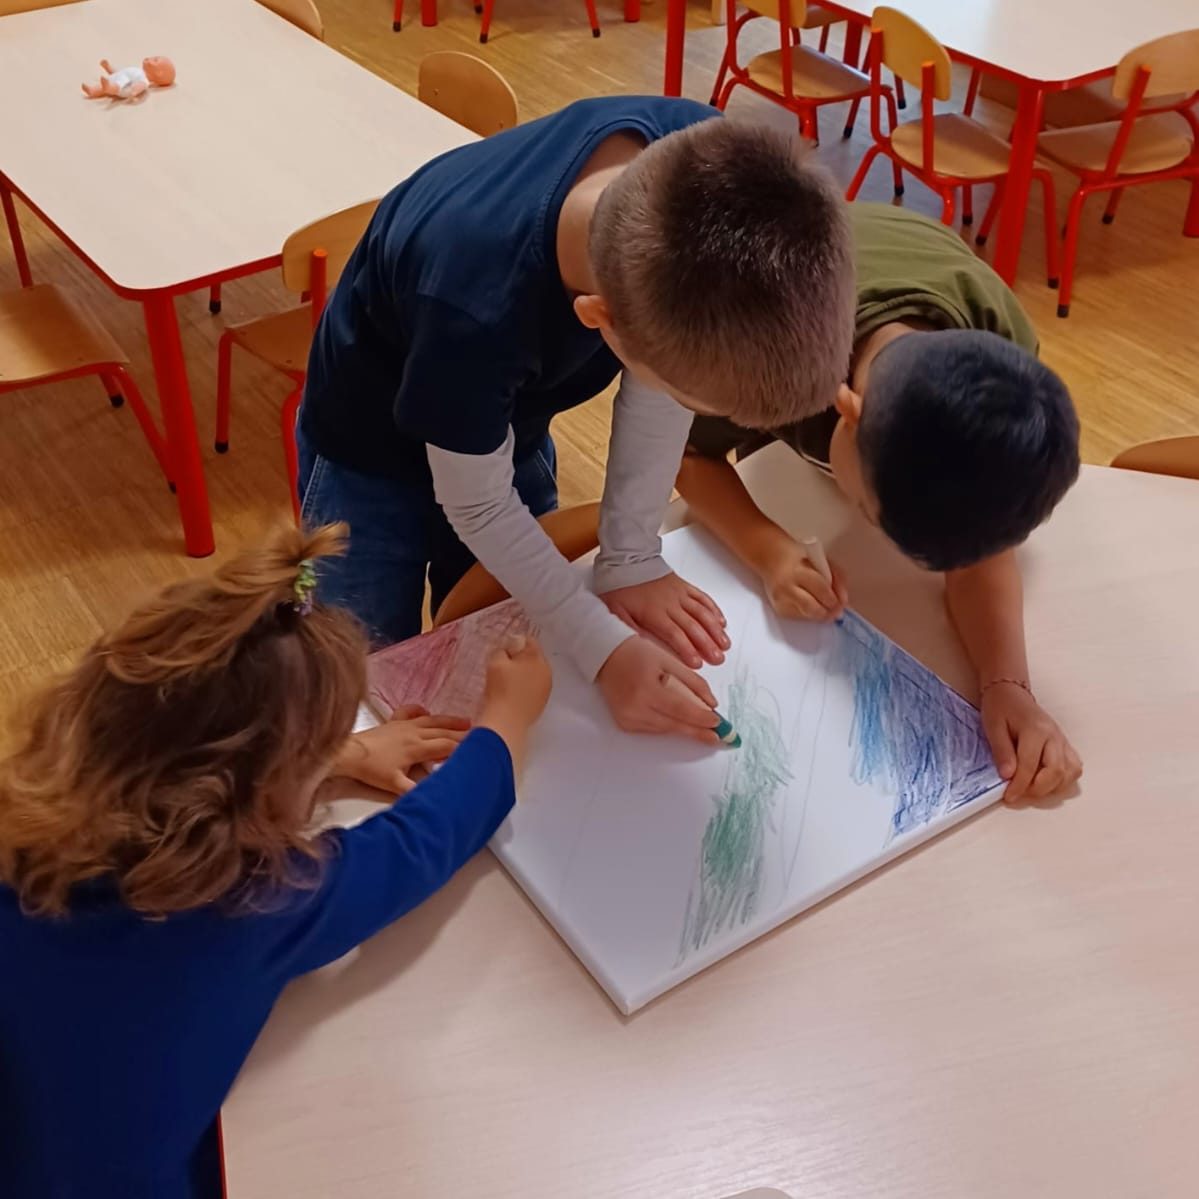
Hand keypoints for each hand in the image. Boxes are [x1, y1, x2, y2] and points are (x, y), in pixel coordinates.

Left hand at [334, 705, 470, 794]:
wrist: (348, 753)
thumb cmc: (370, 769)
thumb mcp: (394, 785)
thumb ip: (415, 791)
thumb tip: (434, 797)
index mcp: (417, 747)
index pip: (447, 746)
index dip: (463, 748)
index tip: (477, 750)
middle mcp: (414, 733)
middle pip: (444, 732)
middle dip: (464, 733)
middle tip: (480, 734)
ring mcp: (404, 725)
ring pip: (433, 720)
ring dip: (450, 720)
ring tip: (466, 720)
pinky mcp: (393, 722)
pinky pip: (410, 712)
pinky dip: (420, 710)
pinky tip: (426, 711)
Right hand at [477, 635, 552, 759]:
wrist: (506, 722)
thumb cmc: (500, 688)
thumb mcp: (496, 661)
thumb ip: (504, 648)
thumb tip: (513, 645)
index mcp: (537, 658)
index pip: (528, 641)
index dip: (514, 644)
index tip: (502, 653)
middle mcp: (547, 671)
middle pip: (533, 657)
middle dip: (520, 659)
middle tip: (502, 668)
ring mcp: (546, 688)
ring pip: (534, 674)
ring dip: (523, 674)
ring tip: (506, 683)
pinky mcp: (542, 703)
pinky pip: (533, 688)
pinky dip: (524, 688)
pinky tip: (513, 695)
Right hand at [596, 635, 719, 743]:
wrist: (605, 656)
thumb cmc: (637, 653)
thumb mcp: (669, 660)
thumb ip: (693, 682)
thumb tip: (711, 704)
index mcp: (646, 689)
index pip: (681, 709)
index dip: (701, 718)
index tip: (719, 724)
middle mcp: (635, 707)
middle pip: (674, 725)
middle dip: (698, 732)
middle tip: (719, 737)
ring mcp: (627, 718)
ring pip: (665, 730)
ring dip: (684, 729)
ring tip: (704, 729)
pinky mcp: (624, 723)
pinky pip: (653, 729)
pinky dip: (667, 725)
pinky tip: (678, 722)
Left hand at [601, 572, 729, 668]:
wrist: (626, 558)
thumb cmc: (619, 587)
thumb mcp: (615, 611)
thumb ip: (628, 629)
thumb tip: (640, 646)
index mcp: (654, 613)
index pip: (674, 634)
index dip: (687, 649)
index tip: (697, 663)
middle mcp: (670, 604)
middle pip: (692, 626)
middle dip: (707, 644)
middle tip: (718, 659)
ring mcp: (679, 594)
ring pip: (702, 613)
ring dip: (715, 630)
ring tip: (725, 644)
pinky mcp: (684, 586)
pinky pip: (702, 598)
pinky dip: (713, 610)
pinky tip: (721, 622)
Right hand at [761, 537, 848, 621]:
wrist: (771, 558)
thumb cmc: (799, 557)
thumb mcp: (821, 561)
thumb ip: (835, 578)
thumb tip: (843, 599)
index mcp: (798, 571)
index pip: (820, 590)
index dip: (833, 599)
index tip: (841, 603)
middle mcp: (787, 587)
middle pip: (812, 608)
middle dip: (827, 612)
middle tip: (836, 612)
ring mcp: (780, 600)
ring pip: (806, 616)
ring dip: (820, 615)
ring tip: (826, 609)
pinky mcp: (778, 609)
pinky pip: (799, 617)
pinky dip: (809, 615)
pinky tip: (812, 607)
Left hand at [981, 683, 1082, 802]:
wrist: (1011, 692)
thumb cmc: (1000, 708)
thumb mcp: (993, 727)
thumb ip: (1002, 751)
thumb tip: (1008, 776)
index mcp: (1036, 730)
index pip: (1030, 765)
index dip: (1019, 785)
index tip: (1008, 797)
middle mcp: (1054, 736)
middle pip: (1056, 772)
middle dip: (1037, 790)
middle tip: (1018, 794)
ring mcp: (1063, 740)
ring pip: (1070, 772)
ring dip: (1052, 787)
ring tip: (1030, 788)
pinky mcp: (1065, 744)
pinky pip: (1073, 767)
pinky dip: (1063, 780)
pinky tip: (1045, 781)